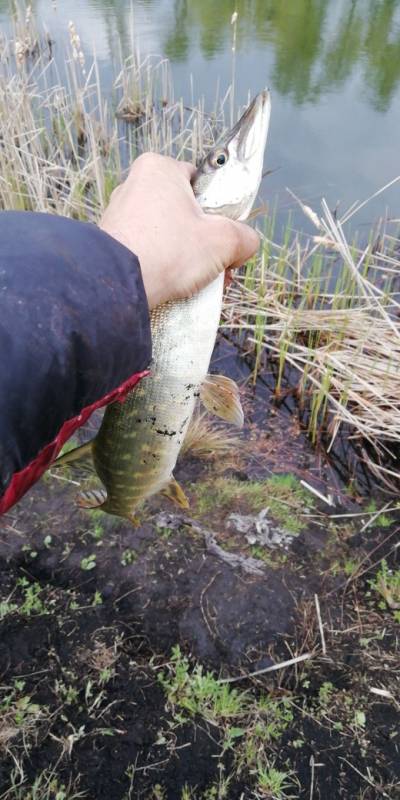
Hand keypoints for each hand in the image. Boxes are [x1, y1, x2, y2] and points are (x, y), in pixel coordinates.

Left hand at [99, 153, 259, 308]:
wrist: (120, 286)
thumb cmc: (169, 252)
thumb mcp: (224, 241)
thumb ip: (245, 237)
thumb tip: (246, 243)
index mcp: (159, 168)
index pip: (201, 183)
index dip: (218, 212)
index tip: (224, 237)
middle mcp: (134, 184)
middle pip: (185, 212)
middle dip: (204, 242)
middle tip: (216, 267)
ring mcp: (119, 213)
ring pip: (168, 233)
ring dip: (186, 257)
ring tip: (196, 282)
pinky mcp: (112, 240)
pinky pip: (148, 249)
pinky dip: (163, 264)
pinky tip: (173, 284)